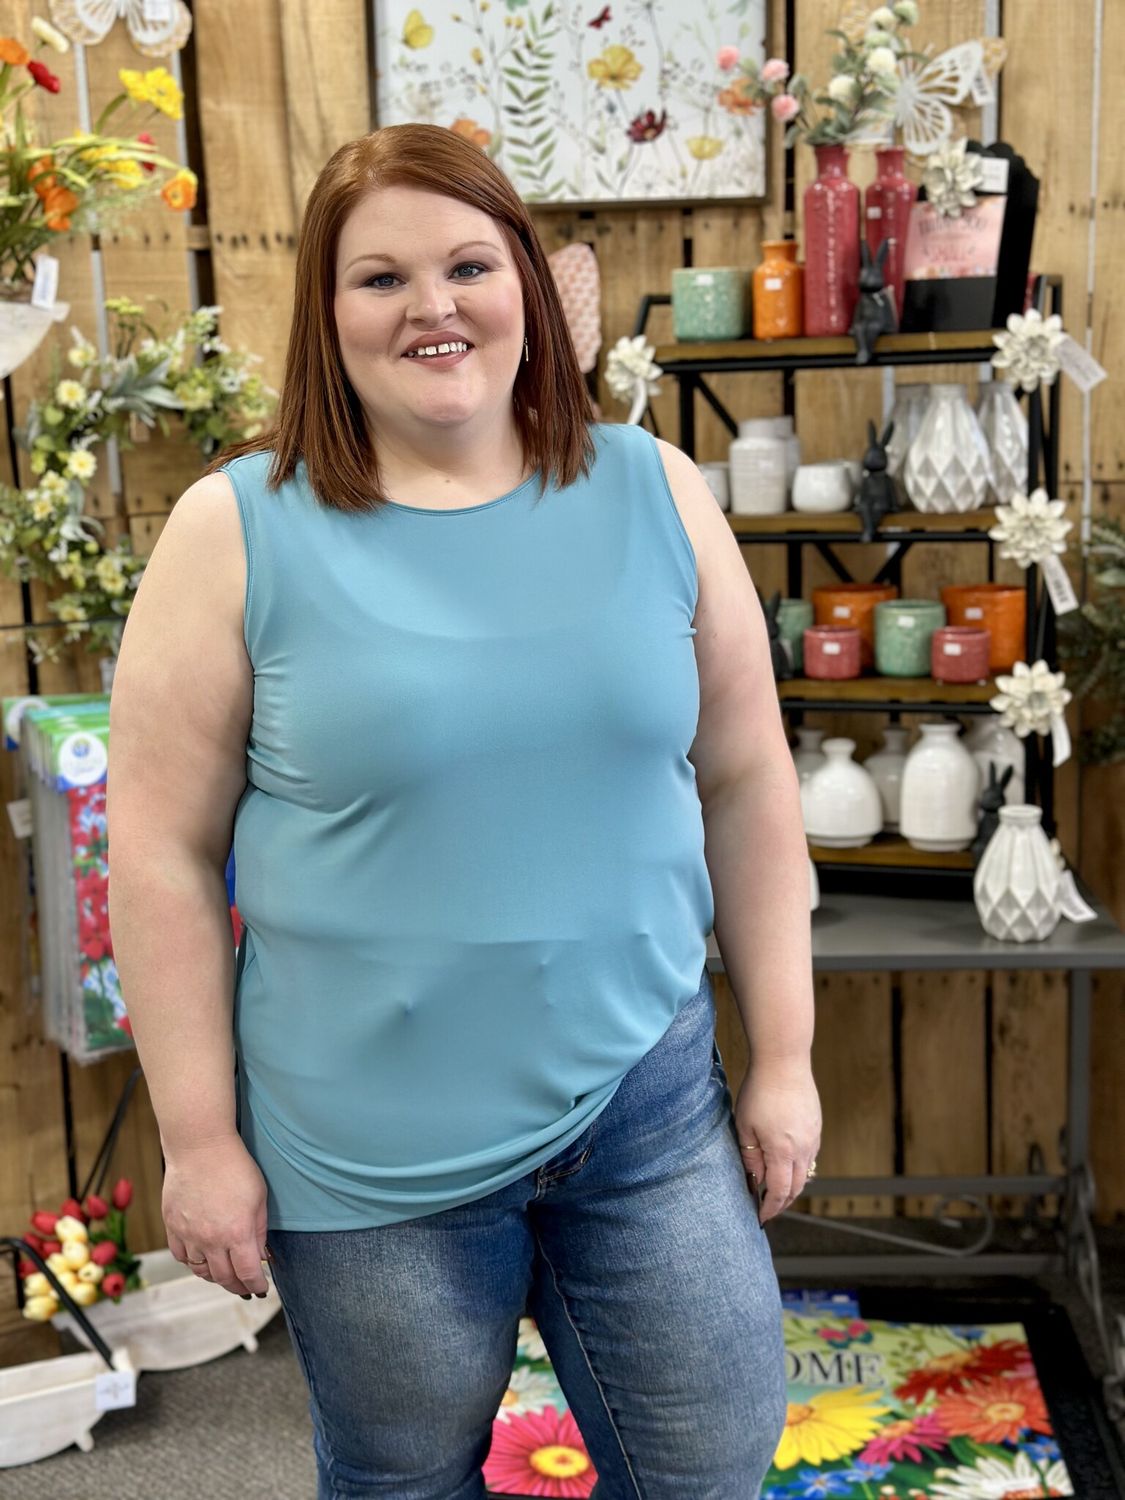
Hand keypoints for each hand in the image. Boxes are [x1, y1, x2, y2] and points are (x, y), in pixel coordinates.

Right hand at [162, 1133, 270, 1296]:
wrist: (199, 1147)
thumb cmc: (235, 1167)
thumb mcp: (259, 1197)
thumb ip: (259, 1231)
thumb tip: (260, 1256)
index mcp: (237, 1233)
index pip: (247, 1274)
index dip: (256, 1285)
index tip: (261, 1289)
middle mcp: (211, 1240)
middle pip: (224, 1278)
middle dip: (238, 1286)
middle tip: (245, 1288)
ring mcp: (188, 1235)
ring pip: (200, 1271)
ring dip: (215, 1276)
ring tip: (225, 1274)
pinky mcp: (171, 1226)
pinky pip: (181, 1256)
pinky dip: (192, 1263)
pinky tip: (202, 1259)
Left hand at [734, 1061, 820, 1224]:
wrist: (784, 1061)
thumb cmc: (759, 1090)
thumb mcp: (745, 1126)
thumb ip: (750, 1157)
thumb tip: (755, 1181)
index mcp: (782, 1151)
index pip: (779, 1192)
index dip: (770, 1208)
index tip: (760, 1217)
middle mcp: (803, 1149)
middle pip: (797, 1188)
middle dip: (782, 1203)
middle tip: (768, 1209)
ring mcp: (813, 1138)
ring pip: (806, 1173)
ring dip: (792, 1186)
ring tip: (777, 1191)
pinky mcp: (816, 1127)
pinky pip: (810, 1156)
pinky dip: (799, 1168)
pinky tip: (787, 1165)